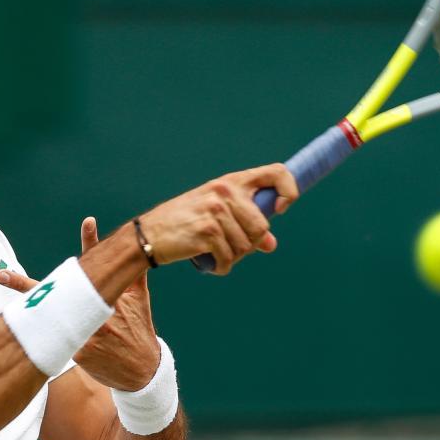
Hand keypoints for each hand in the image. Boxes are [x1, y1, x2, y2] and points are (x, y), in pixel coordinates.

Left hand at [0, 217, 159, 390]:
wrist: (143, 371)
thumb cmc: (140, 328)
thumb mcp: (140, 299)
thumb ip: (133, 273)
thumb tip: (135, 246)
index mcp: (110, 294)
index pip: (96, 266)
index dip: (92, 242)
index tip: (89, 223)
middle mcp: (99, 311)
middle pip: (58, 294)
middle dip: (25, 285)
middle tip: (0, 274)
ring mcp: (89, 333)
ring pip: (52, 319)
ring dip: (28, 313)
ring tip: (4, 303)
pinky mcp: (80, 354)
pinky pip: (57, 342)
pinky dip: (44, 339)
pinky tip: (25, 339)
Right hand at [140, 163, 296, 274]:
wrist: (149, 234)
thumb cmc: (185, 223)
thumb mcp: (216, 215)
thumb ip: (245, 224)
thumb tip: (270, 244)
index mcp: (231, 181)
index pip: (276, 173)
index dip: (289, 191)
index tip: (280, 209)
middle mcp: (225, 191)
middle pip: (262, 226)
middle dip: (250, 244)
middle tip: (231, 247)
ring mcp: (216, 210)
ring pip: (246, 246)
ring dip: (234, 257)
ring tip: (217, 253)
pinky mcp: (208, 231)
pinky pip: (229, 258)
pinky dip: (223, 267)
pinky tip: (212, 263)